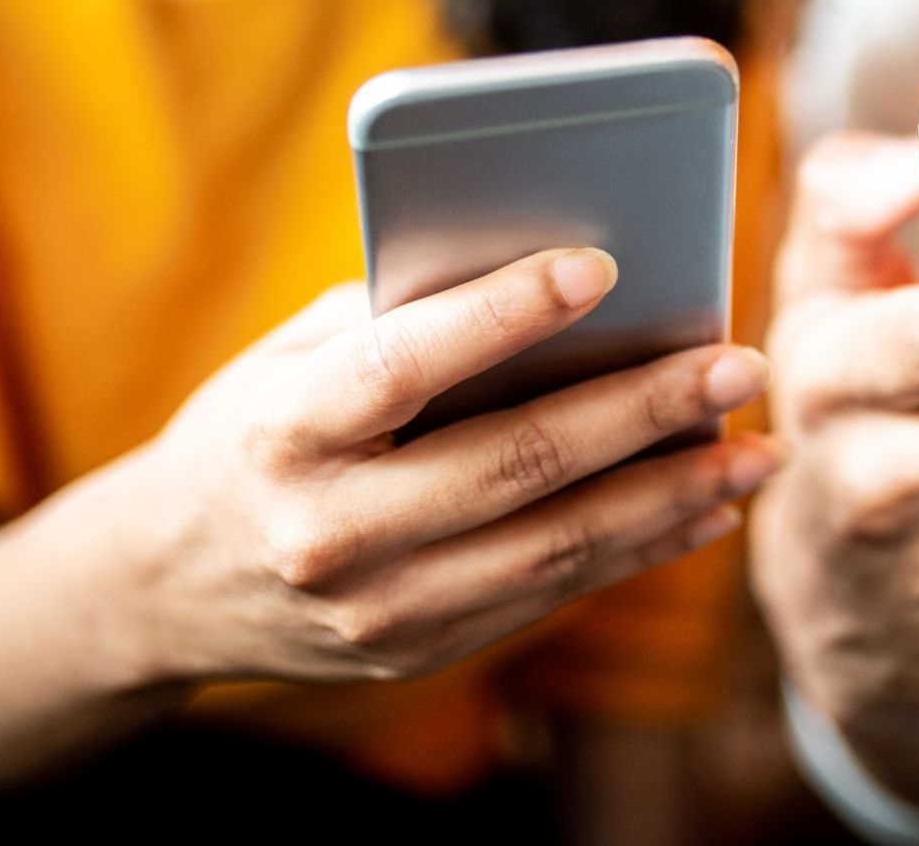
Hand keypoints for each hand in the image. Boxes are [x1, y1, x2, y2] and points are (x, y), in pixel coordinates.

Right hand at [111, 247, 784, 687]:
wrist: (163, 585)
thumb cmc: (252, 430)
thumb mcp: (290, 358)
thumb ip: (400, 318)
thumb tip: (553, 276)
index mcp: (285, 431)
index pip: (406, 364)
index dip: (505, 313)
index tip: (603, 265)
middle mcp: (329, 530)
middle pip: (512, 464)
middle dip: (641, 413)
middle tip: (736, 365)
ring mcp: (376, 609)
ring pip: (551, 547)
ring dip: (669, 497)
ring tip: (755, 449)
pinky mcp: (416, 654)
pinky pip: (549, 597)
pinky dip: (637, 551)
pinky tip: (704, 508)